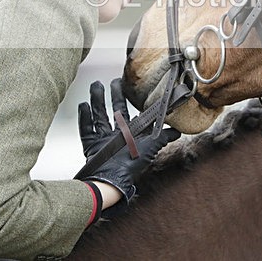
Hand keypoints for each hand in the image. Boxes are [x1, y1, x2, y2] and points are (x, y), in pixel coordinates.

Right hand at [77, 78, 179, 206]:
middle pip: (115, 111)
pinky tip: (83, 104)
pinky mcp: (91, 146)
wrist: (114, 181)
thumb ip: (163, 137)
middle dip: (114, 95)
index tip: (132, 88)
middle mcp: (117, 136)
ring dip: (97, 100)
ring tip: (95, 85)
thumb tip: (178, 130)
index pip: (132, 114)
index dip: (132, 102)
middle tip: (113, 81)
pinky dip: (84, 117)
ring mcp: (104, 140)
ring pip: (99, 116)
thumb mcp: (151, 147)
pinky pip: (86, 129)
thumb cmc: (132, 165)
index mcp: (132, 135)